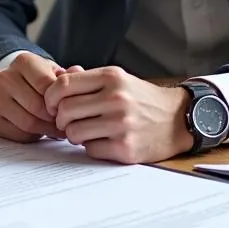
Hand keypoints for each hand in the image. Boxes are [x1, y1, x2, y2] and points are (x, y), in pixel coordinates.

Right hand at [0, 53, 82, 142]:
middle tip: (65, 123)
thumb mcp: (55, 72)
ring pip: (28, 122)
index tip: (67, 107)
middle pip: (36, 106)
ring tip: (57, 129)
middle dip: (54, 118)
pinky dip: (33, 136)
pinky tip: (41, 131)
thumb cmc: (41, 80)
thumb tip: (77, 72)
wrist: (17, 85)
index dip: (60, 100)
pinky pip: (17, 134)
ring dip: (47, 130)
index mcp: (23, 61)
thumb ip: (69, 75)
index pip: (45, 84)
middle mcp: (5, 77)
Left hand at [44, 66, 192, 162]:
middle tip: (67, 121)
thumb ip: (87, 78)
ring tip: (85, 131)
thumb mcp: (117, 79)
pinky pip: (90, 150)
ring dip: (74, 135)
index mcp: (111, 77)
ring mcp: (121, 124)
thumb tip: (57, 78)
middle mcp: (116, 99)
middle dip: (60, 118)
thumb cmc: (141, 99)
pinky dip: (91, 147)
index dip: (50, 96)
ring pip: (74, 132)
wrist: (178, 119)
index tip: (51, 104)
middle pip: (65, 110)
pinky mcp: (126, 148)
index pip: (63, 85)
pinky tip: (103, 141)